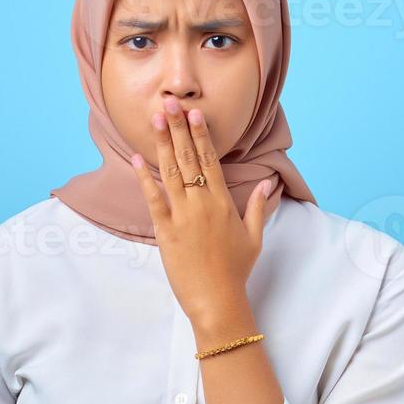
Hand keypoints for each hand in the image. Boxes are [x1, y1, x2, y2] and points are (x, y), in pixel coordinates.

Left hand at [129, 97, 272, 328]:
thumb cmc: (236, 270)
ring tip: (155, 120)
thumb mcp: (254, 237)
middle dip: (177, 129)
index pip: (210, 160)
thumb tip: (268, 184)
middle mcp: (202, 204)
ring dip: (161, 144)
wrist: (217, 300)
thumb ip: (257, 207)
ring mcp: (182, 216)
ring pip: (170, 172)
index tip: (194, 114)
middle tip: (169, 103)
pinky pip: (153, 199)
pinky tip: (136, 158)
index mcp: (222, 202)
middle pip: (188, 158)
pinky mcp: (165, 231)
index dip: (201, 135)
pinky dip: (144, 178)